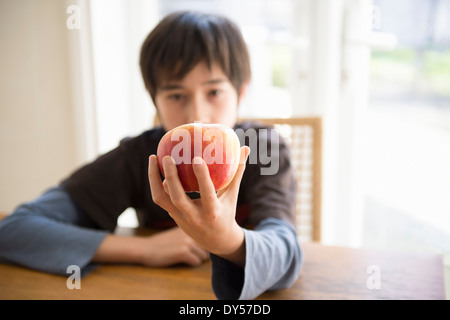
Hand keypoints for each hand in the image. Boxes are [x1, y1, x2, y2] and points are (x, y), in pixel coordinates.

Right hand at [140, 227, 208, 266]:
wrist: (145, 248)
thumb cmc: (163, 241)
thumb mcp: (179, 230)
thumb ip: (192, 229)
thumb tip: (209, 237)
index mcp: (191, 221)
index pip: (209, 232)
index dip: (207, 240)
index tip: (202, 244)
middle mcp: (192, 229)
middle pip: (209, 245)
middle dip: (203, 250)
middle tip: (193, 252)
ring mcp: (187, 240)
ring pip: (204, 255)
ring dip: (198, 258)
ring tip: (186, 256)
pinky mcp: (183, 252)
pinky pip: (196, 262)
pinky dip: (191, 263)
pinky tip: (182, 260)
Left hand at [148, 146, 249, 266]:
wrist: (215, 240)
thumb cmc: (226, 212)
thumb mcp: (232, 195)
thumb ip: (237, 172)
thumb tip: (245, 148)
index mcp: (213, 212)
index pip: (206, 193)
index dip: (201, 177)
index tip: (197, 158)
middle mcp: (194, 217)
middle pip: (178, 197)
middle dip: (171, 177)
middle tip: (168, 156)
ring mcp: (180, 217)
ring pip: (162, 198)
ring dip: (154, 178)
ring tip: (153, 158)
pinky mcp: (172, 215)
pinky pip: (160, 198)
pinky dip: (156, 182)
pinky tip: (156, 167)